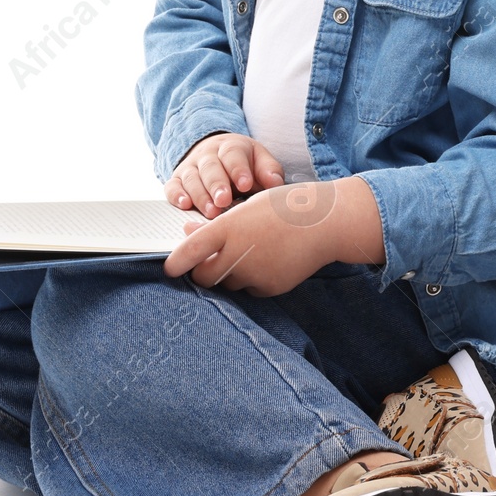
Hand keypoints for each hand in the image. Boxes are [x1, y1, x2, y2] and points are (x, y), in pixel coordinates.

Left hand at [162, 175, 388, 295]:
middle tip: (207, 263)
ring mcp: (255, 273)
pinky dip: (252, 279)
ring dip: (230, 273)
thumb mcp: (248, 207)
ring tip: (253, 252)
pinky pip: (250, 289)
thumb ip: (217, 224)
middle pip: (204, 277)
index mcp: (230, 228)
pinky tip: (270, 260)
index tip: (169, 269)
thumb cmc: (285, 207)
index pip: (191, 251)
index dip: (176, 263)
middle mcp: (239, 253)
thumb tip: (188, 232)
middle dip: (202, 272)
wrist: (326, 222)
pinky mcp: (270, 287)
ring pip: (228, 283)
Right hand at [166, 132, 285, 217]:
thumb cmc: (244, 163)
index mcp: (231, 147)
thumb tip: (276, 183)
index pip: (233, 155)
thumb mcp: (260, 160)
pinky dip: (176, 195)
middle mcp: (208, 155)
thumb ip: (268, 171)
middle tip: (224, 200)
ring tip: (211, 211)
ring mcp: (190, 167)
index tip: (246, 184)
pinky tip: (184, 205)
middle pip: (210, 168)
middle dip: (217, 185)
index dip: (238, 170)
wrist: (217, 153)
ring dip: (200, 196)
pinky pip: (172, 186)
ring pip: (192, 179)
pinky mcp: (177, 180)